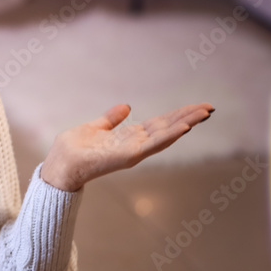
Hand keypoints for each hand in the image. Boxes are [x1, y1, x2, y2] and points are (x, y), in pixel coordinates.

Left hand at [40, 102, 214, 191]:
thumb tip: (126, 106)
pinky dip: (169, 135)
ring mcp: (134, 151)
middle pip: (167, 128)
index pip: (160, 124)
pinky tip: (184, 127)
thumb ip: (111, 119)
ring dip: (185, 124)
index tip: (198, 106)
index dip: (178, 115)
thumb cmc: (73, 148)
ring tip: (204, 114)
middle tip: (210, 107)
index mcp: (129, 137)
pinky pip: (152, 144)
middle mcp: (135, 145)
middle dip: (189, 117)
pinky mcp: (128, 156)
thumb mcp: (95, 127)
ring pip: (165, 135)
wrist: (59, 164)